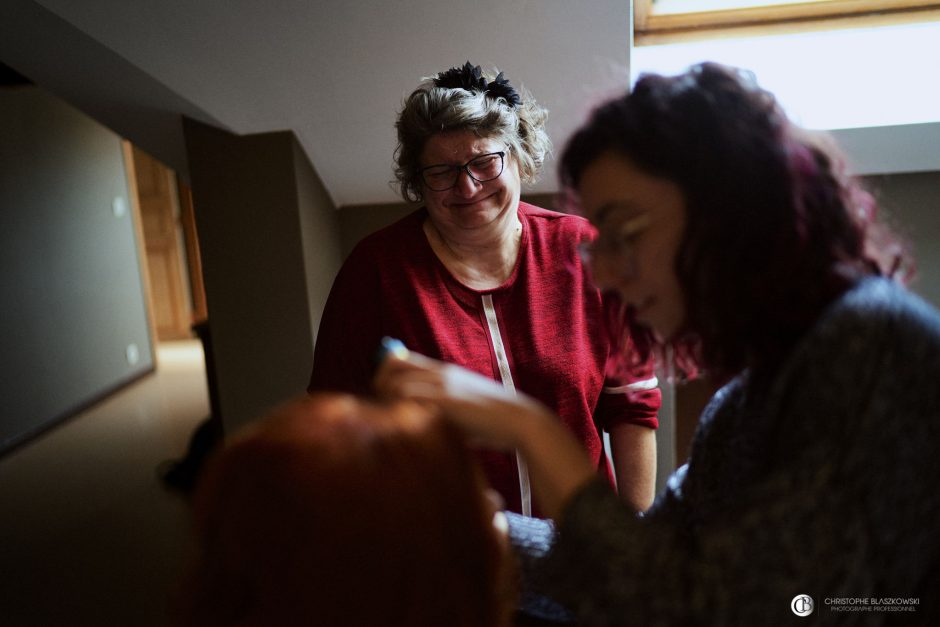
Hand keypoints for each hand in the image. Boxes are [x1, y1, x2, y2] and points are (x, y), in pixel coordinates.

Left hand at [375, 347, 596, 518]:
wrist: (519, 420)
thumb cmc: (494, 421)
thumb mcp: (465, 407)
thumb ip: (444, 407)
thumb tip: (426, 420)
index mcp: (444, 372)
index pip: (400, 359)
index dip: (385, 373)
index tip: (384, 393)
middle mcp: (440, 373)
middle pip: (391, 365)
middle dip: (379, 384)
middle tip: (383, 407)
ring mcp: (442, 385)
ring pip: (395, 383)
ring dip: (388, 401)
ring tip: (394, 421)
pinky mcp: (445, 399)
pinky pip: (408, 397)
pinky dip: (401, 410)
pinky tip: (407, 426)